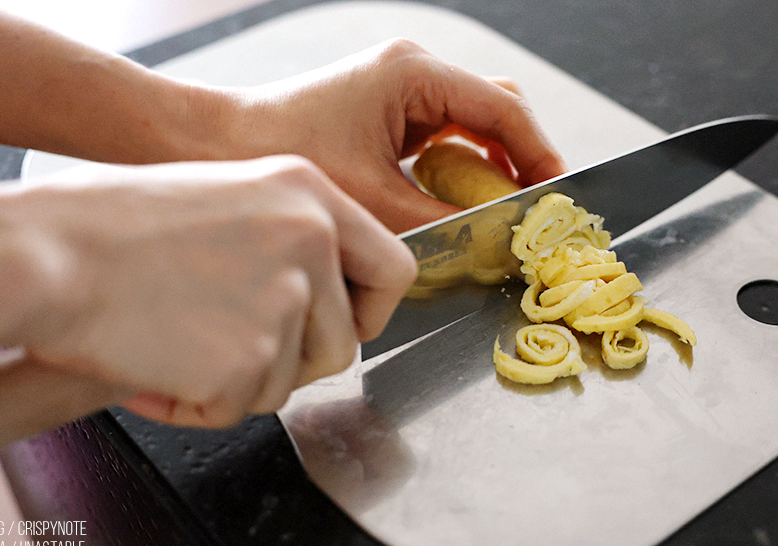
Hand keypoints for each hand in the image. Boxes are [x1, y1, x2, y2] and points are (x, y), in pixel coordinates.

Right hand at [0, 157, 416, 461]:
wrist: (46, 252)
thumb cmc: (111, 223)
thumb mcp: (226, 196)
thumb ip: (288, 238)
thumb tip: (319, 296)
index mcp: (309, 194)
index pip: (394, 267)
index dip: (370, 309)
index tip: (343, 323)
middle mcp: (311, 243)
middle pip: (342, 342)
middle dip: (293, 360)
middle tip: (230, 346)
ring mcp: (286, 303)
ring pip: (289, 382)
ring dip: (238, 381)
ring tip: (174, 343)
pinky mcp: (250, 361)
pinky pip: (237, 408)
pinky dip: (194, 403)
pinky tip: (151, 364)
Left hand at [194, 39, 566, 232]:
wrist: (220, 145)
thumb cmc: (281, 154)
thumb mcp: (371, 198)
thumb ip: (441, 220)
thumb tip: (494, 240)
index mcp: (412, 74)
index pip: (502, 108)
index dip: (539, 153)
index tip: (557, 195)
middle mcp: (411, 73)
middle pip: (495, 109)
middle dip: (520, 158)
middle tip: (534, 207)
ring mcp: (399, 92)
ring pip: (471, 126)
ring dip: (490, 167)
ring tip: (503, 212)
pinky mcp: (386, 114)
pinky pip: (442, 139)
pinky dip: (458, 171)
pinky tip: (460, 204)